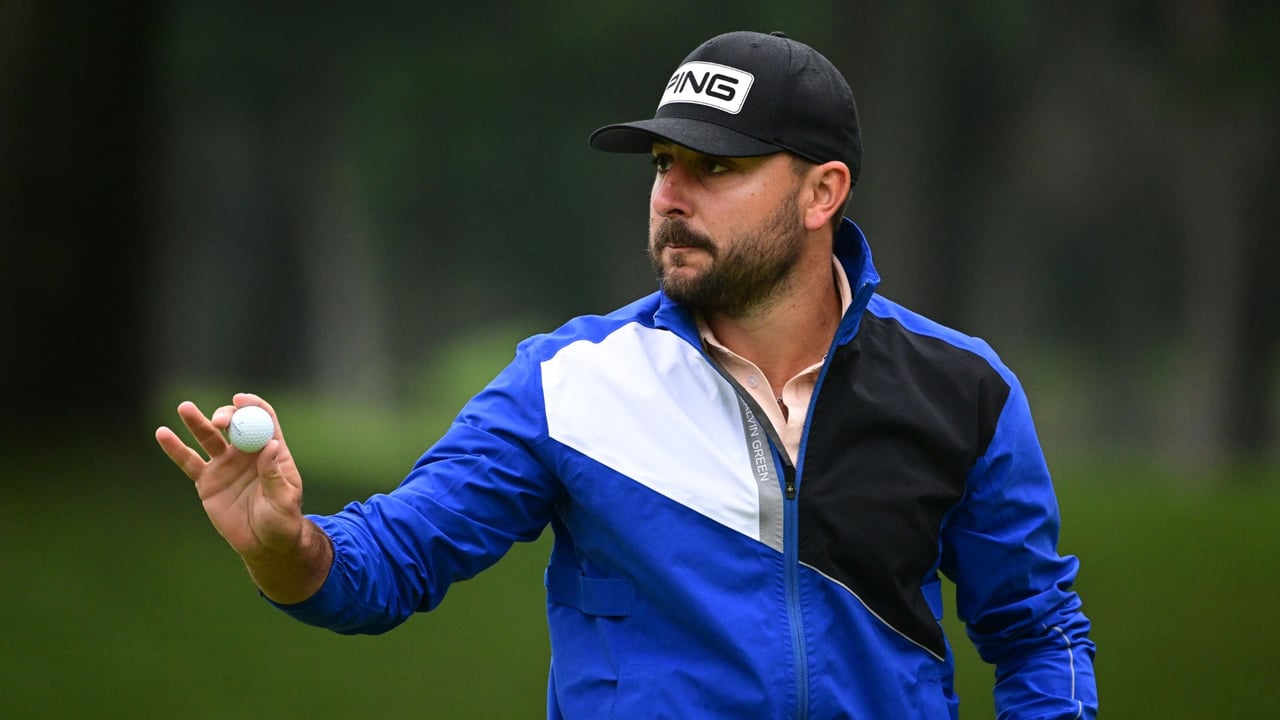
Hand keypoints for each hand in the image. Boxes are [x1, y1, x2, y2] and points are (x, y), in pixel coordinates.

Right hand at [155, 393, 304, 560]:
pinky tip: (162, 434)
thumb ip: (274, 474)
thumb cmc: (282, 521)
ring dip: (197, 421)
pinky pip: (189, 462)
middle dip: (226, 416)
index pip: (263, 420)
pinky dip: (175, 448)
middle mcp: (247, 452)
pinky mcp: (207, 480)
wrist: (263, 544)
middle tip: (218, 420)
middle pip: (235, 424)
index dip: (252, 406)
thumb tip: (272, 445)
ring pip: (209, 438)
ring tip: (185, 408)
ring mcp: (225, 464)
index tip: (240, 400)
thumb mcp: (283, 499)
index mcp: (271, 451)